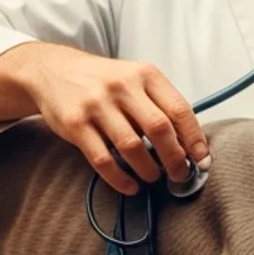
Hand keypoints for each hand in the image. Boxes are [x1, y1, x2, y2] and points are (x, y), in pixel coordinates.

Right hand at [13, 45, 210, 194]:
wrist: (52, 70)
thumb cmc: (103, 81)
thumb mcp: (134, 78)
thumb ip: (159, 104)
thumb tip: (188, 143)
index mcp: (144, 74)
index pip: (179, 109)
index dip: (194, 138)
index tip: (201, 159)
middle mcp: (122, 86)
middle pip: (159, 129)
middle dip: (175, 158)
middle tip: (180, 175)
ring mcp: (96, 104)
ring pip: (132, 146)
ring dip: (148, 170)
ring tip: (153, 178)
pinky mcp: (75, 123)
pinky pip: (102, 159)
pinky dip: (119, 178)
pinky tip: (130, 185)